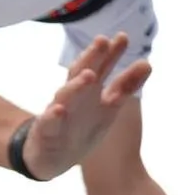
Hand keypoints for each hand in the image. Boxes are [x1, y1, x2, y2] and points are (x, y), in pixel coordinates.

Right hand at [22, 35, 152, 178]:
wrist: (52, 158)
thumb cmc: (82, 126)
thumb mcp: (109, 107)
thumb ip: (125, 86)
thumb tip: (147, 63)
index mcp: (89, 92)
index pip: (101, 68)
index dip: (111, 54)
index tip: (123, 37)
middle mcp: (73, 98)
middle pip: (81, 74)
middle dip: (92, 58)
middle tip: (103, 41)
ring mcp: (58, 113)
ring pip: (65, 96)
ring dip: (77, 85)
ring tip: (90, 75)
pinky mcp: (46, 132)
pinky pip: (48, 123)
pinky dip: (53, 116)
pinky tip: (59, 110)